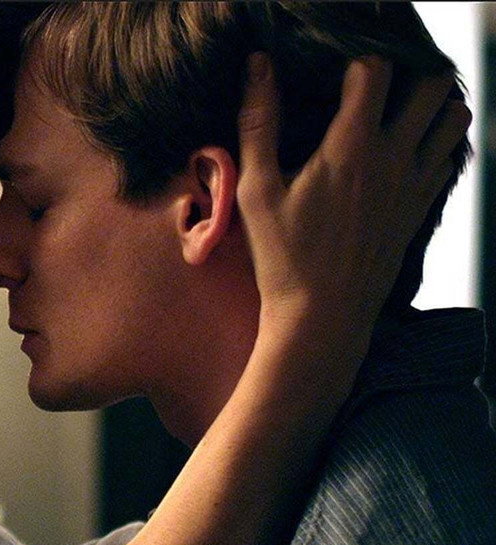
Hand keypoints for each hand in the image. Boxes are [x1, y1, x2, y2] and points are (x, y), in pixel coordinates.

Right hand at [236, 53, 470, 335]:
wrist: (322, 317)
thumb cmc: (283, 256)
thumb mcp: (257, 190)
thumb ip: (259, 123)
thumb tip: (259, 66)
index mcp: (352, 148)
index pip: (376, 71)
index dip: (357, 62)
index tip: (336, 74)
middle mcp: (395, 159)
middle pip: (432, 87)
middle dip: (407, 74)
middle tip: (375, 86)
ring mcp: (415, 184)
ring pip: (453, 119)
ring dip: (431, 105)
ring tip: (397, 110)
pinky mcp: (421, 207)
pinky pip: (448, 156)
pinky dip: (435, 142)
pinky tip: (404, 150)